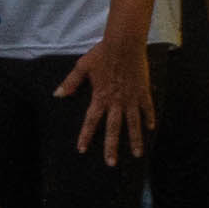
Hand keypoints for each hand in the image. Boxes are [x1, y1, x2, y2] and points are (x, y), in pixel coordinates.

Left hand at [73, 39, 149, 165]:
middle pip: (113, 129)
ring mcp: (131, 98)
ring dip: (134, 140)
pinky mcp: (143, 92)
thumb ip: (71, 82)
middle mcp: (116, 102)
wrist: (124, 44)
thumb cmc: (101, 54)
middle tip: (111, 163)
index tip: (82, 149)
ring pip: (133, 124)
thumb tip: (58, 94)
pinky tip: (151, 129)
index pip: (91, 121)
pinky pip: (147, 108)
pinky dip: (149, 118)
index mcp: (100, 97)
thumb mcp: (82, 67)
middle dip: (111, 147)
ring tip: (136, 154)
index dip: (85, 135)